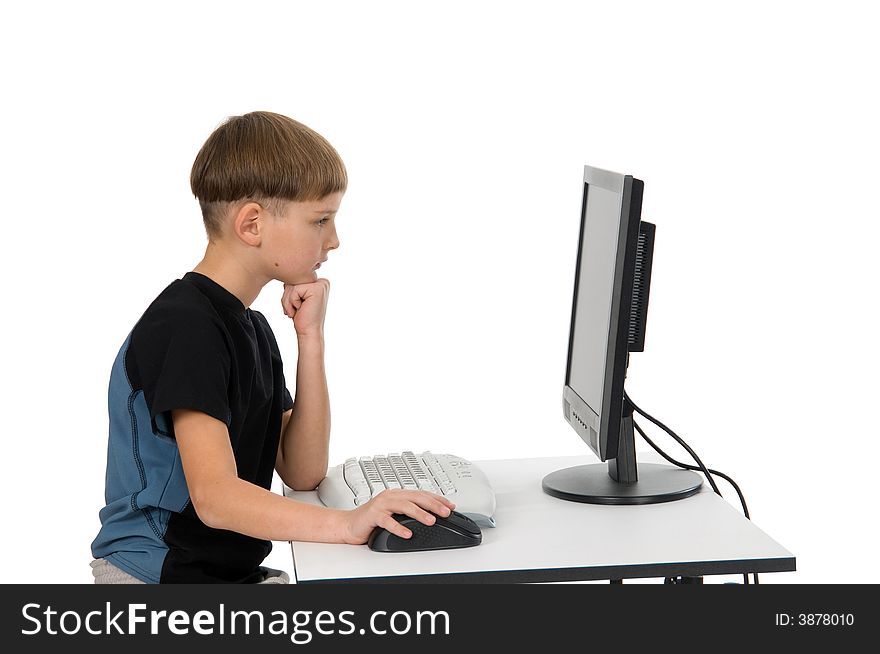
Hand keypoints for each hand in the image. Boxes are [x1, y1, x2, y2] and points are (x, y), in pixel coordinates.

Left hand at [281, 279, 329, 337]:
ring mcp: (321, 285)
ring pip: (292, 285)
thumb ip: (295, 284)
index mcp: (319, 282)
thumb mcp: (297, 297)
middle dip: (288, 296)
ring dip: (288, 300)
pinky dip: (291, 302)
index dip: (290, 293)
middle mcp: (322, 281)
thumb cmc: (302, 317)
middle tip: (295, 309)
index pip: (295, 279)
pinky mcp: (317, 289)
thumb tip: (286, 273)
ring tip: (296, 310)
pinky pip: (294, 290)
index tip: (297, 306)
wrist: (309, 332)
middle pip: (293, 280)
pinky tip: (299, 309)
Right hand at [342, 489, 456, 544]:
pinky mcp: (373, 515)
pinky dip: (398, 527)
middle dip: (433, 504)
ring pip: (404, 506)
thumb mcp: (394, 513)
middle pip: (416, 497)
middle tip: (446, 512)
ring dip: (419, 513)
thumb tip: (431, 515)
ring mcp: (381, 504)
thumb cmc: (372, 520)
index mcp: (398, 494)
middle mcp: (391, 496)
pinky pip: (387, 521)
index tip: (451, 506)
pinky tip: (407, 533)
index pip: (421, 494)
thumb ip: (408, 512)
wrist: (349, 524)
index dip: (437, 499)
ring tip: (431, 521)